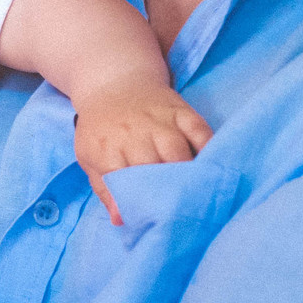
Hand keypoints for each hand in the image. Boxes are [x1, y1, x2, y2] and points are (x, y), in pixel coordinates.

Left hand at [74, 80, 212, 223]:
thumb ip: (104, 188)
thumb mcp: (89, 156)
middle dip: (164, 192)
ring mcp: (160, 120)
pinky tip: (213, 168)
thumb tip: (121, 219)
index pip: (123, 178)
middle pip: (153, 165)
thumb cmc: (102, 128)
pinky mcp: (181, 110)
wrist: (114, 81)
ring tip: (195, 198)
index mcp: (108, 146)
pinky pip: (199, 130)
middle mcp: (135, 132)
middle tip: (178, 216)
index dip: (136, 201)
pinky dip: (208, 148)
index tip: (150, 221)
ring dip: (187, 175)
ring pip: (177, 149)